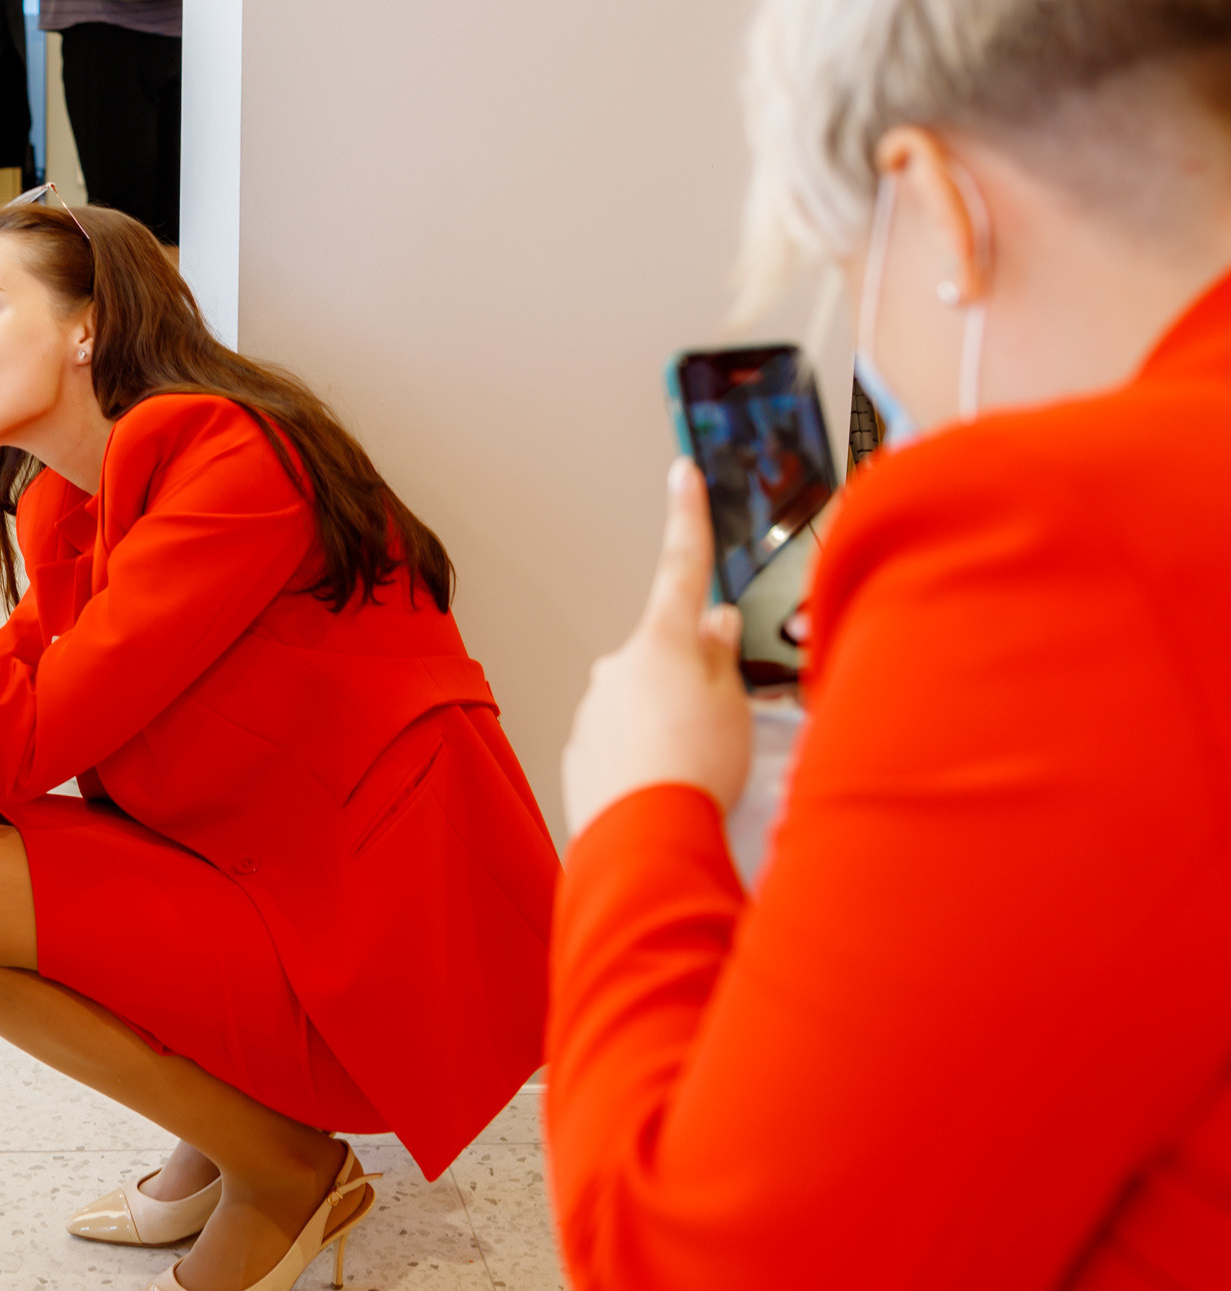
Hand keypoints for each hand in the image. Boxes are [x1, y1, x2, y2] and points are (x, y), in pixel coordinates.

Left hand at [562, 457, 753, 836]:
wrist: (642, 839)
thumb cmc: (696, 768)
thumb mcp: (733, 704)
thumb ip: (721, 659)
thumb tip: (713, 624)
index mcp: (662, 642)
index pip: (682, 568)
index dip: (687, 519)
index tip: (682, 473)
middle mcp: (617, 667)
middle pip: (665, 660)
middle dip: (690, 686)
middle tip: (717, 733)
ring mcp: (592, 710)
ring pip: (641, 708)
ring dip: (665, 733)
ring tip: (690, 777)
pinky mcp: (578, 754)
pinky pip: (620, 750)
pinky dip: (642, 766)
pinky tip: (658, 795)